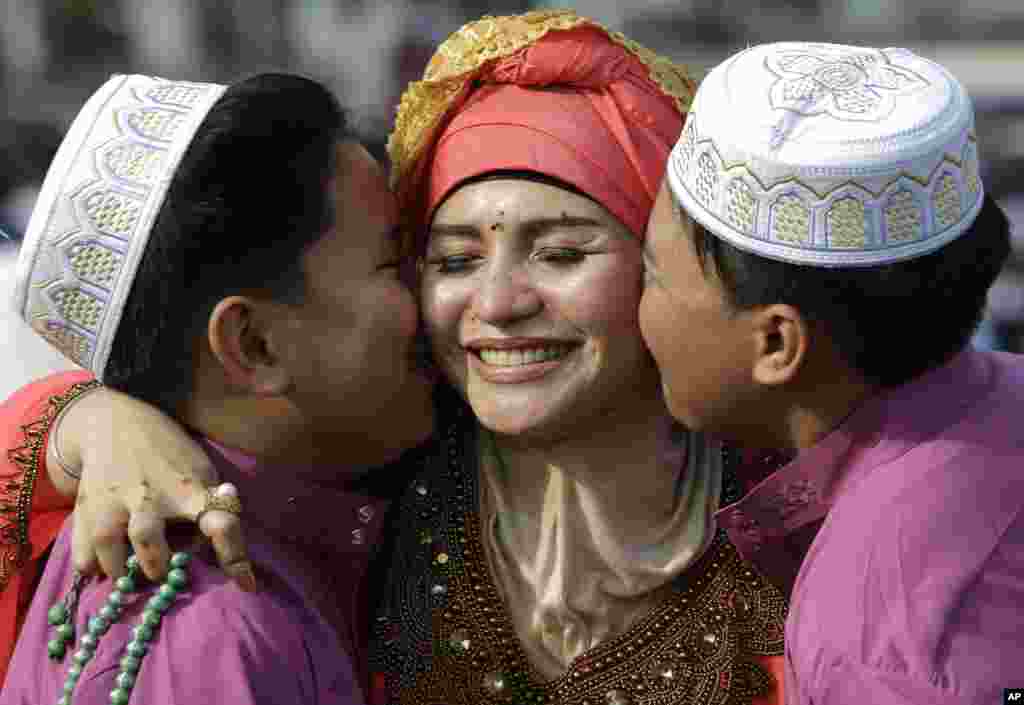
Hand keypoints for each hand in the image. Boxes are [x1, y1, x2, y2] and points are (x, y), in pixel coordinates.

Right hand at [51, 387, 256, 589]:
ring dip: (118, 569)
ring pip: (108, 541)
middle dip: (154, 562)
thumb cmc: (170, 455)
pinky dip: (88, 564)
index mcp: (189, 488)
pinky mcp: (86, 506)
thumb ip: (211, 503)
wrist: (114, 423)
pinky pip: (81, 545)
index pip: (220, 521)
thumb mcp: (199, 469)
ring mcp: (113, 500)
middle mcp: (150, 495)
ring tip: (127, 577)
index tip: (246, 585)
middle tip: (161, 574)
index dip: (234, 554)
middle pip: (147, 536)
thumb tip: (229, 538)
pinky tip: (98, 569)